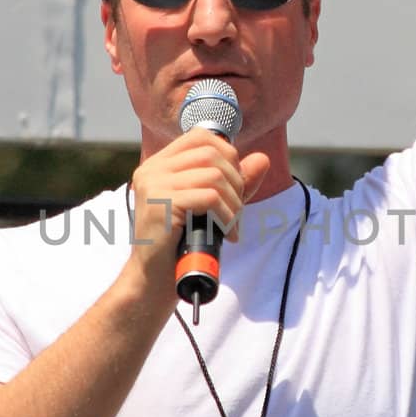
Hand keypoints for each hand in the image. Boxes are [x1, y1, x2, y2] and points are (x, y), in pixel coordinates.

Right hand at [127, 131, 270, 287]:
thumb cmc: (180, 244)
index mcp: (159, 164)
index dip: (227, 155)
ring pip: (214, 175)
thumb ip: (235, 182)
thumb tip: (262, 159)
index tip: (233, 185)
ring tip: (232, 225)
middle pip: (211, 154)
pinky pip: (209, 197)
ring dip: (233, 203)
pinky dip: (226, 215)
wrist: (153, 279)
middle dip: (236, 182)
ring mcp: (154, 184)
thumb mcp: (211, 207)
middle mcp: (152, 169)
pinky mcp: (161, 204)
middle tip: (236, 211)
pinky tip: (226, 233)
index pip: (200, 137)